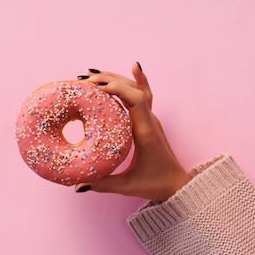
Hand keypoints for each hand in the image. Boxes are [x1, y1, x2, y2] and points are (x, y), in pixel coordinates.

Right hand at [75, 62, 190, 200]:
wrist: (177, 185)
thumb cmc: (155, 184)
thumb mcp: (128, 187)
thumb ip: (103, 185)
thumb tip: (77, 185)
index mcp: (146, 132)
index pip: (136, 100)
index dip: (118, 89)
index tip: (98, 87)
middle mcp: (150, 121)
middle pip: (133, 89)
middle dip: (110, 81)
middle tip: (86, 80)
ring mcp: (151, 119)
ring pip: (137, 89)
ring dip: (117, 79)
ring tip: (93, 76)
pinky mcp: (149, 121)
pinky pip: (143, 95)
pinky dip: (134, 81)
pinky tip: (133, 68)